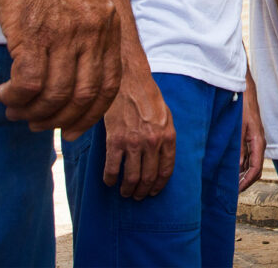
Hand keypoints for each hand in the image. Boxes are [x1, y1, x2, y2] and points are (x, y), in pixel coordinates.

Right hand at [0, 0, 121, 138]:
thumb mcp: (86, 5)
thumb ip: (87, 37)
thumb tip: (75, 77)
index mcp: (108, 27)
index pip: (108, 86)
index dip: (90, 115)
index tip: (72, 128)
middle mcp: (93, 33)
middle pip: (82, 97)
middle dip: (58, 120)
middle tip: (36, 122)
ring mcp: (65, 34)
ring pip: (54, 95)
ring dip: (32, 111)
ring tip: (15, 109)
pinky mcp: (35, 34)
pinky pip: (28, 84)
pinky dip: (16, 97)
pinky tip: (5, 94)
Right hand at [101, 71, 175, 198]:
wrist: (129, 81)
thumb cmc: (148, 96)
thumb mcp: (166, 115)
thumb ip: (165, 136)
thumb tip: (162, 157)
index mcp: (168, 135)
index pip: (166, 169)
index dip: (159, 184)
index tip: (153, 191)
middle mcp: (152, 142)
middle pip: (148, 177)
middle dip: (143, 191)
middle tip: (137, 196)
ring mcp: (133, 142)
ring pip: (131, 178)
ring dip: (127, 190)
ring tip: (125, 192)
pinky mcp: (115, 141)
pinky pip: (112, 169)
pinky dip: (110, 179)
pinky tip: (110, 181)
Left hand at [239, 75, 265, 191]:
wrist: (245, 87)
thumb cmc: (242, 105)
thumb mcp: (238, 128)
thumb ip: (238, 149)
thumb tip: (237, 169)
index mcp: (258, 141)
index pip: (256, 169)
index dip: (246, 183)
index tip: (236, 192)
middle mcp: (258, 142)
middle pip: (254, 168)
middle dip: (244, 181)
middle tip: (230, 192)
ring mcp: (255, 139)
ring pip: (251, 162)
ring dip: (241, 173)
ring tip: (228, 182)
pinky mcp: (250, 135)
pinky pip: (247, 154)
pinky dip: (240, 164)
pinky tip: (230, 166)